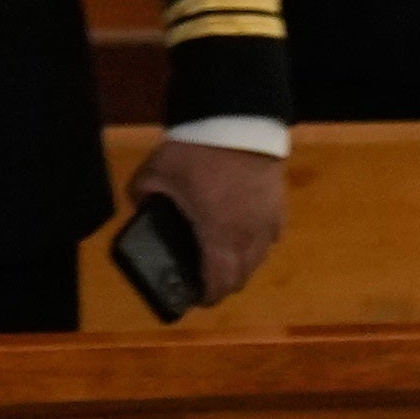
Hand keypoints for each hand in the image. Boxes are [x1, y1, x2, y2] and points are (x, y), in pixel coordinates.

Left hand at [135, 134, 286, 302]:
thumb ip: (142, 195)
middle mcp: (248, 237)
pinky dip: (257, 242)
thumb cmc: (197, 152)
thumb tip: (140, 207)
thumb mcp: (156, 172)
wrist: (238, 120)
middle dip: (224, 284)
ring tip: (224, 256)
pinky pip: (271, 236)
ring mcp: (268, 222)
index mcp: (217, 235)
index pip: (219, 282)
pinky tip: (244, 231)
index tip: (196, 298)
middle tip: (206, 279)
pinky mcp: (279, 206)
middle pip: (242, 277)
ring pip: (259, 259)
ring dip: (242, 265)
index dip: (207, 297)